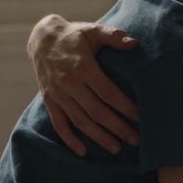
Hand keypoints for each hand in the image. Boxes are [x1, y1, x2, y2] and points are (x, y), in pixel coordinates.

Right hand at [28, 15, 140, 155]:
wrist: (42, 38)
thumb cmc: (74, 35)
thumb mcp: (93, 30)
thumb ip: (114, 36)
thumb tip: (135, 43)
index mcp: (83, 66)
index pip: (107, 92)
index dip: (124, 107)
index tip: (140, 117)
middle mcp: (69, 83)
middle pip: (96, 111)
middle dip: (117, 127)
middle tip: (136, 140)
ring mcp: (57, 93)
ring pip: (80, 121)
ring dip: (98, 137)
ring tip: (116, 148)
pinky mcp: (49, 100)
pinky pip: (59, 123)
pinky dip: (69, 139)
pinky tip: (83, 152)